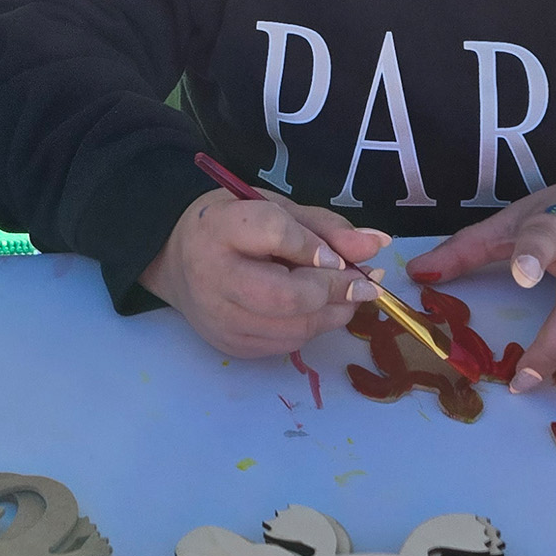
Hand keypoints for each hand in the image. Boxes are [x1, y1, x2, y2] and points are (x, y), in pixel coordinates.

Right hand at [141, 192, 388, 357]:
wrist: (177, 259)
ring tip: (347, 294)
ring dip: (332, 313)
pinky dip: (311, 329)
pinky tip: (315, 310)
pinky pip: (285, 345)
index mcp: (219, 228)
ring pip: (292, 329)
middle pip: (286, 296)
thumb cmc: (233, 227)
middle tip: (364, 282)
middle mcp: (212, 277)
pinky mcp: (228, 345)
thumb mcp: (275, 209)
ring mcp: (218, 318)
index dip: (315, 245)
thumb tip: (379, 244)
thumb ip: (325, 227)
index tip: (340, 252)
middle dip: (333, 290)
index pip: (274, 233)